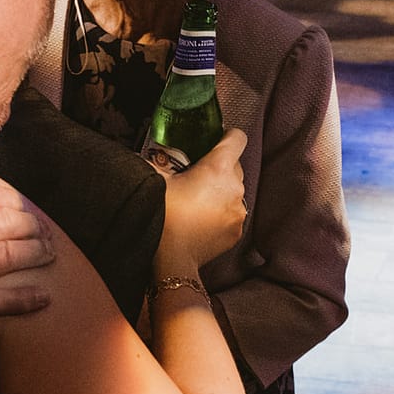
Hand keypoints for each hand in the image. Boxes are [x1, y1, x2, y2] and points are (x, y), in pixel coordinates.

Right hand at [0, 157, 55, 344]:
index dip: (11, 196)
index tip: (17, 203)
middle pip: (12, 219)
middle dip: (32, 223)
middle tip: (42, 229)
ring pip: (14, 254)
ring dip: (38, 253)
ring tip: (47, 253)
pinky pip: (0, 301)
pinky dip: (26, 299)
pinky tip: (42, 298)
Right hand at [154, 129, 248, 275]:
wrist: (173, 258)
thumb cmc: (165, 216)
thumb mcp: (156, 180)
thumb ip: (159, 161)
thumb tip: (153, 154)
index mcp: (218, 167)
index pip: (238, 138)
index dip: (227, 136)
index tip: (214, 141)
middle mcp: (235, 187)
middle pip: (235, 165)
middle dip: (219, 166)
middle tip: (197, 174)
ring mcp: (239, 210)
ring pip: (235, 190)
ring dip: (222, 191)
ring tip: (198, 200)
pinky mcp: (238, 230)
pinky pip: (233, 212)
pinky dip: (223, 212)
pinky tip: (203, 218)